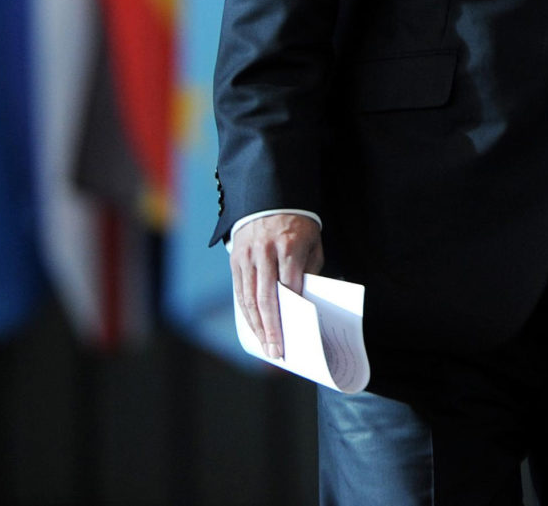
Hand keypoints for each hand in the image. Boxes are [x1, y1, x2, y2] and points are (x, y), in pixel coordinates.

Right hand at [230, 213, 324, 359]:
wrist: (269, 197)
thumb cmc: (298, 224)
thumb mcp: (312, 242)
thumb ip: (310, 269)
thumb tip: (305, 301)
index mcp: (289, 245)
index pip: (290, 285)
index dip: (293, 311)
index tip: (297, 333)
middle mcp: (264, 252)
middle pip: (267, 297)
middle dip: (272, 327)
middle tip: (277, 351)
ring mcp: (247, 256)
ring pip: (249, 297)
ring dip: (257, 325)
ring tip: (265, 345)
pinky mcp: (235, 259)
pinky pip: (239, 291)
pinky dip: (246, 312)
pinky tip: (253, 327)